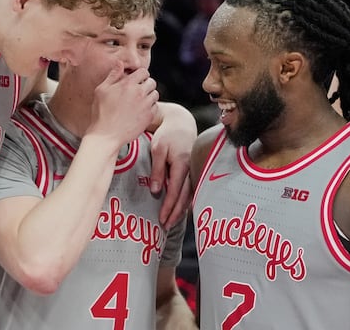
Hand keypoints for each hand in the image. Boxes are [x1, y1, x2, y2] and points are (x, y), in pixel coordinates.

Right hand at [87, 64, 158, 147]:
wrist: (106, 136)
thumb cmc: (101, 112)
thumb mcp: (101, 91)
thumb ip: (113, 75)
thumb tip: (120, 63)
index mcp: (127, 84)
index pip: (143, 71)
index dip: (140, 75)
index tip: (136, 80)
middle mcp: (139, 93)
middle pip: (152, 82)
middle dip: (146, 84)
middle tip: (138, 91)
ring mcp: (145, 105)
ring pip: (155, 94)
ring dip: (149, 96)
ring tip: (139, 101)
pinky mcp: (149, 117)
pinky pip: (156, 107)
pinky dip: (150, 107)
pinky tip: (141, 111)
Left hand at [150, 103, 195, 227]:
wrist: (181, 123)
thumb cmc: (167, 135)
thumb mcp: (158, 149)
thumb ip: (157, 170)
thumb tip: (155, 191)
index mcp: (182, 164)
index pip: (175, 191)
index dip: (168, 206)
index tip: (161, 218)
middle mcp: (191, 169)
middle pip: (184, 197)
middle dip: (175, 213)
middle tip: (165, 226)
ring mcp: (194, 170)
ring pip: (189, 195)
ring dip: (181, 210)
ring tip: (172, 222)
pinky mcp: (194, 170)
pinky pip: (191, 189)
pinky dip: (186, 202)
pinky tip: (181, 211)